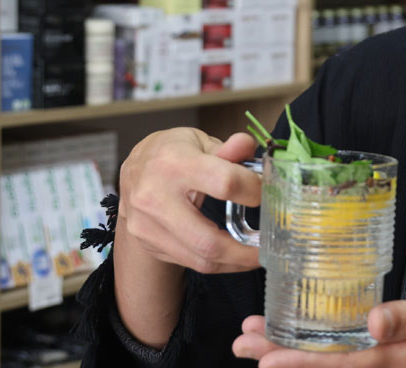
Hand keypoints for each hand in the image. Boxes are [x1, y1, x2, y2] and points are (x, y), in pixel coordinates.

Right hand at [117, 128, 261, 273]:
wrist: (133, 172)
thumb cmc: (171, 153)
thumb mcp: (198, 141)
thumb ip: (227, 148)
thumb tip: (248, 147)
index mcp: (173, 163)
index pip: (223, 183)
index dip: (253, 190)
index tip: (267, 194)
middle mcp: (155, 197)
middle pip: (208, 239)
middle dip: (246, 250)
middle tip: (271, 246)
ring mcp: (148, 226)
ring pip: (201, 259)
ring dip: (236, 262)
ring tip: (257, 256)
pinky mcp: (149, 244)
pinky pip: (192, 263)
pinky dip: (220, 264)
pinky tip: (235, 257)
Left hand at [232, 286, 405, 366]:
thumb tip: (373, 322)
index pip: (345, 364)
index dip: (304, 362)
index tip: (266, 356)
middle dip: (282, 357)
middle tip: (241, 342)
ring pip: (336, 367)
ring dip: (294, 354)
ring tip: (254, 340)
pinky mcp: (395, 365)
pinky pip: (351, 364)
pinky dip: (319, 353)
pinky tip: (295, 344)